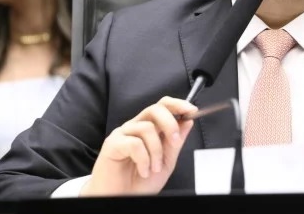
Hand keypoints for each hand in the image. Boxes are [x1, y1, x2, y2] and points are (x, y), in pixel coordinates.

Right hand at [81, 96, 196, 195]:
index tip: (191, 111)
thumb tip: (187, 122)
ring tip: (154, 168)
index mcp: (149, 129)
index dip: (178, 105)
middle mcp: (135, 127)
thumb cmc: (140, 182)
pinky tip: (143, 170)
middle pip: (155, 109)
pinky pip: (134, 143)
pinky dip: (144, 159)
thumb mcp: (166, 162)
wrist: (123, 198)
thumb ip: (175, 143)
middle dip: (170, 123)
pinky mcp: (112, 144)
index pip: (163, 106)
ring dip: (156, 151)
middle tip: (174, 141)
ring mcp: (123, 134)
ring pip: (147, 128)